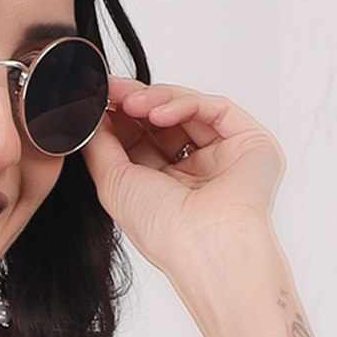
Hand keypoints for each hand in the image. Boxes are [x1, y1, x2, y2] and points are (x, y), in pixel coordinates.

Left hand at [80, 77, 285, 277]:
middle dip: (134, 102)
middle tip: (111, 91)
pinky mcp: (249, 142)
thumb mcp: (114, 184)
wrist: (206, 245)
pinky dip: (184, 103)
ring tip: (131, 103)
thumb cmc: (163, 230)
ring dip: (155, 100)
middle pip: (163, 120)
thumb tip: (87, 115)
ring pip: (188, 110)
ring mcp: (222, 155)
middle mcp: (194, 171)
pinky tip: (159, 113)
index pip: (141, 139)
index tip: (96, 99)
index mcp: (164, 186)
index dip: (119, 117)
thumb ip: (99, 145)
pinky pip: (214, 109)